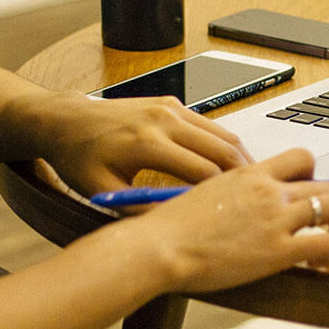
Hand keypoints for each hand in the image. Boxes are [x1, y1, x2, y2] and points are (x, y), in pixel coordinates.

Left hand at [35, 92, 253, 197]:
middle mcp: (164, 120)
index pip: (202, 172)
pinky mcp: (173, 103)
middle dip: (244, 175)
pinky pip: (209, 125)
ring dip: (240, 158)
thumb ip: (140, 209)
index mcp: (147, 143)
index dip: (224, 196)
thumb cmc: (81, 157)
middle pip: (222, 149)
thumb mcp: (103, 192)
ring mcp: (171, 108)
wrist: (68, 120)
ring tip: (252, 183)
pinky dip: (224, 144)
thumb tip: (176, 225)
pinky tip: (229, 164)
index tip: (236, 213)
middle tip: (259, 198)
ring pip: (222, 133)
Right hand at [139, 148, 328, 291]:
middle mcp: (269, 190)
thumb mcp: (207, 191)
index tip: (313, 189)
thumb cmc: (171, 226)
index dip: (315, 174)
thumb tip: (242, 201)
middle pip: (326, 183)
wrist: (160, 246)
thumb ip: (234, 191)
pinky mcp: (277, 250)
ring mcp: (276, 218)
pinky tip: (321, 263)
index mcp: (251, 173)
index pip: (301, 158)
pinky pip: (326, 243)